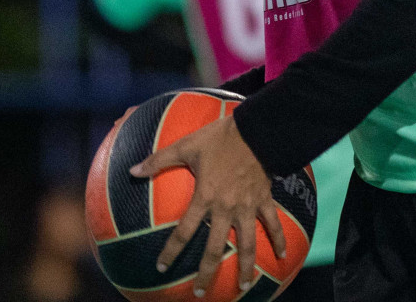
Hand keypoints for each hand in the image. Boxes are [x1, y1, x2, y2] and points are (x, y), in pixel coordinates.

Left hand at [130, 115, 287, 296]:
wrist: (256, 130)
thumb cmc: (219, 138)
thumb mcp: (186, 146)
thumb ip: (159, 160)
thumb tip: (132, 170)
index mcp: (205, 197)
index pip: (185, 231)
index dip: (172, 250)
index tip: (162, 268)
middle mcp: (226, 209)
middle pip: (216, 249)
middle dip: (206, 273)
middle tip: (199, 293)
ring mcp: (247, 207)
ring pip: (247, 245)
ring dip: (246, 268)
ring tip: (244, 287)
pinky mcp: (264, 200)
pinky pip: (273, 224)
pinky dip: (279, 239)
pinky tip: (283, 255)